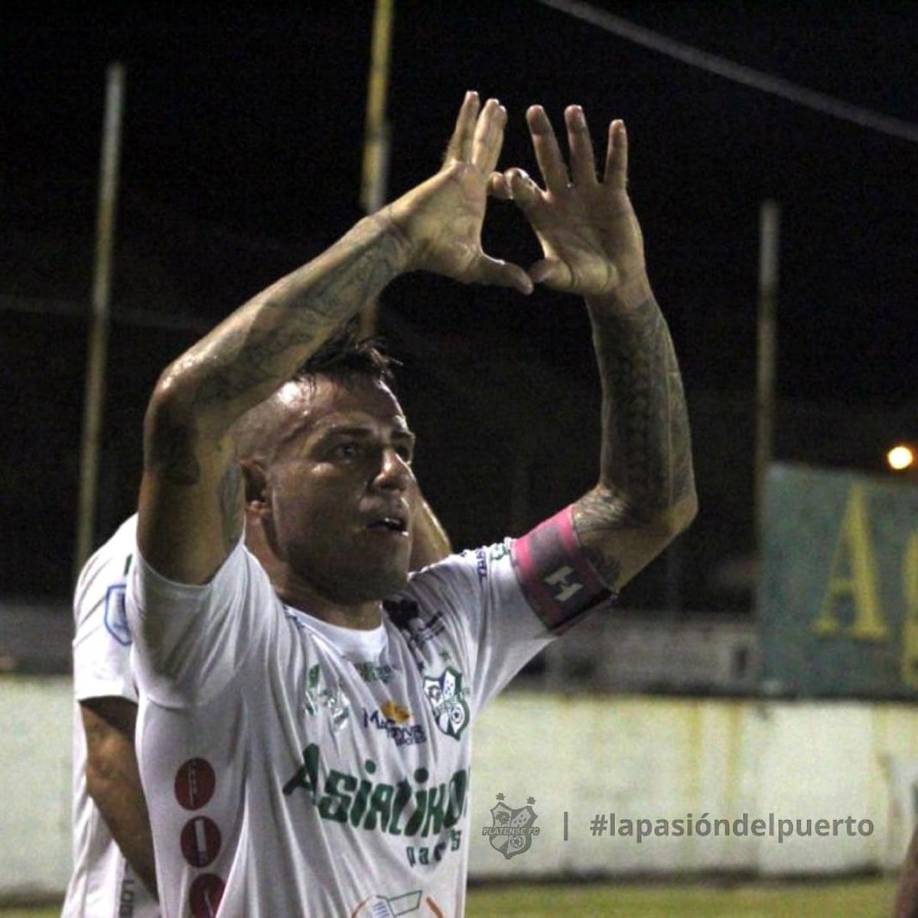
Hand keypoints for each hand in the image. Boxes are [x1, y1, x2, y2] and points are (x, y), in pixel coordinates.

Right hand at [385, 92, 532, 294]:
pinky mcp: (454, 167)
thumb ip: (503, 273)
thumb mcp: (477, 267)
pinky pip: (465, 136)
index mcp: (474, 201)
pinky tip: (475, 98)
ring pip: (478, 140)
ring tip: (494, 100)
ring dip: (486, 121)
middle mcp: (468, 183)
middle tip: (504, 111)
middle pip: (486, 152)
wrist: (408, 242)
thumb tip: (529, 289)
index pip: (494, 181)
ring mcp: (461, 172)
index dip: (505, 176)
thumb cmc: (435, 255)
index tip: (514, 172)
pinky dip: (469, 118)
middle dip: (494, 134)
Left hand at [491, 105, 648, 304]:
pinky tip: (616, 126)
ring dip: (578, 134)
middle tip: (533, 111)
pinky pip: (615, 167)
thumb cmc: (585, 279)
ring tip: (572, 110)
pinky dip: (617, 148)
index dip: (517, 184)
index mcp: (543, 215)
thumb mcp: (566, 277)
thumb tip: (535, 275)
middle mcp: (563, 198)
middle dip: (543, 138)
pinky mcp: (614, 194)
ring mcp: (588, 193)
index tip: (508, 173)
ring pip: (581, 157)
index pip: (526, 193)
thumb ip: (551, 273)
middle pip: (550, 162)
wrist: (615, 279)